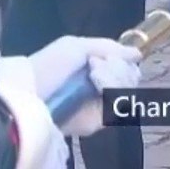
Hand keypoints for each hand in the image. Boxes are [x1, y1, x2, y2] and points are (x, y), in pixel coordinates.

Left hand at [28, 36, 143, 136]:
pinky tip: (97, 86)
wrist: (32, 91)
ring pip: (128, 90)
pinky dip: (112, 90)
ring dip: (114, 77)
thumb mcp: (77, 46)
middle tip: (96, 65)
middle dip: (118, 67)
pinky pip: (119, 106)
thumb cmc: (50, 65)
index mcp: (95, 70)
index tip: (110, 56)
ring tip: (94, 74)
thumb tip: (137, 54)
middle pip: (131, 78)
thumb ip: (110, 47)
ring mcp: (99, 106)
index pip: (126, 67)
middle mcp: (100, 88)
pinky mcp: (97, 122)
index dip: (124, 61)